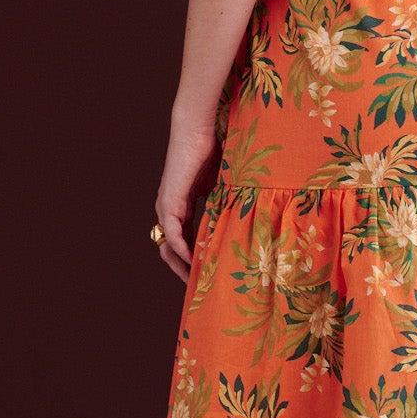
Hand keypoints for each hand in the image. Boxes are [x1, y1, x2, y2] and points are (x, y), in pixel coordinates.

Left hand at [155, 114, 221, 282]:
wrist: (199, 129)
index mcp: (181, 206)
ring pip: (169, 247)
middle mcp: (169, 210)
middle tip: (202, 288)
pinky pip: (173, 235)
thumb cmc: (213, 149)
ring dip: (182, 266)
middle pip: (171, 251)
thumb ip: (228, 204)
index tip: (208, 275)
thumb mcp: (224, 185)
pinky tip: (193, 263)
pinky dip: (182, 251)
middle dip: (185, 271)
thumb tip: (249, 219)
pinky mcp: (169, 202)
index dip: (193, 260)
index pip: (183, 241)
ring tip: (198, 283)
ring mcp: (166, 207)